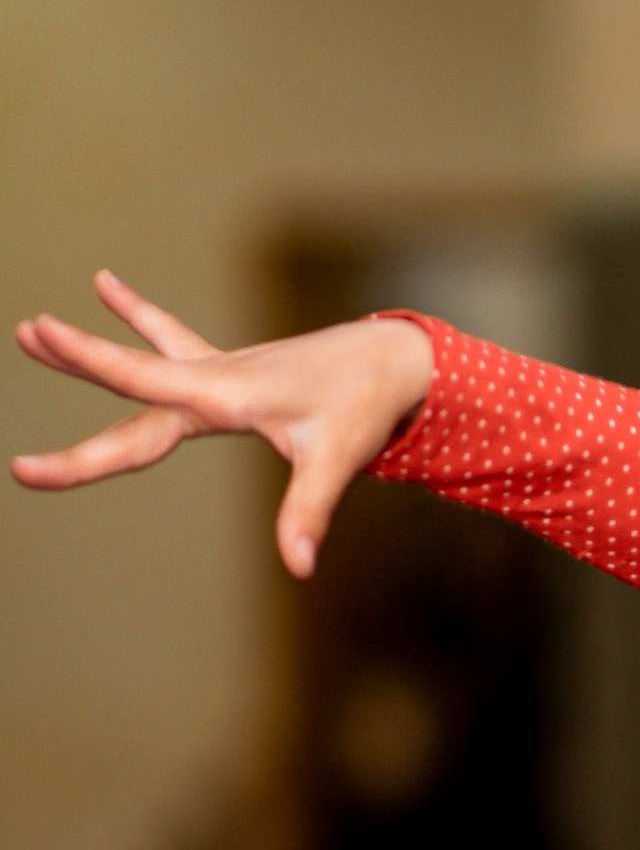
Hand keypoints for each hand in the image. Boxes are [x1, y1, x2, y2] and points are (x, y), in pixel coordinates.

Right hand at [12, 270, 434, 575]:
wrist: (392, 359)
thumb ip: (308, 512)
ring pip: (143, 360)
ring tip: (33, 329)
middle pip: (131, 387)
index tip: (27, 464)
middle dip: (76, 366)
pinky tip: (106, 283)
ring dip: (92, 347)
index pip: (140, 409)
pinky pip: (172, 340)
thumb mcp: (337, 460)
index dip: (83, 448)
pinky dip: (138, 314)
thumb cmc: (364, 407)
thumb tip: (298, 566)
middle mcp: (214, 378)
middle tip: (22, 336)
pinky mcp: (230, 370)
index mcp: (226, 397)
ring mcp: (219, 371)